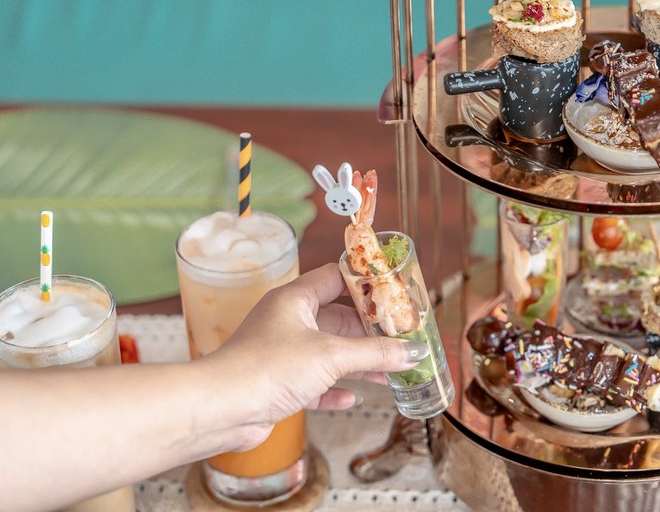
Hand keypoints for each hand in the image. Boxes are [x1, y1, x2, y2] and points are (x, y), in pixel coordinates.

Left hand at [207, 264, 425, 446]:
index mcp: (295, 299)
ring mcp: (281, 353)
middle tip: (400, 338)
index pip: (335, 277)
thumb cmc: (267, 368)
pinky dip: (334, 389)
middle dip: (369, 332)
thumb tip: (412, 351)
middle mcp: (287, 321)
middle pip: (338, 319)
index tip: (393, 293)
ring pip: (329, 353)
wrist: (220, 409)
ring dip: (358, 363)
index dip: (365, 283)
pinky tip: (352, 397)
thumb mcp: (331, 355)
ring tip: (389, 372)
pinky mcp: (277, 384)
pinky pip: (313, 383)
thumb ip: (375, 353)